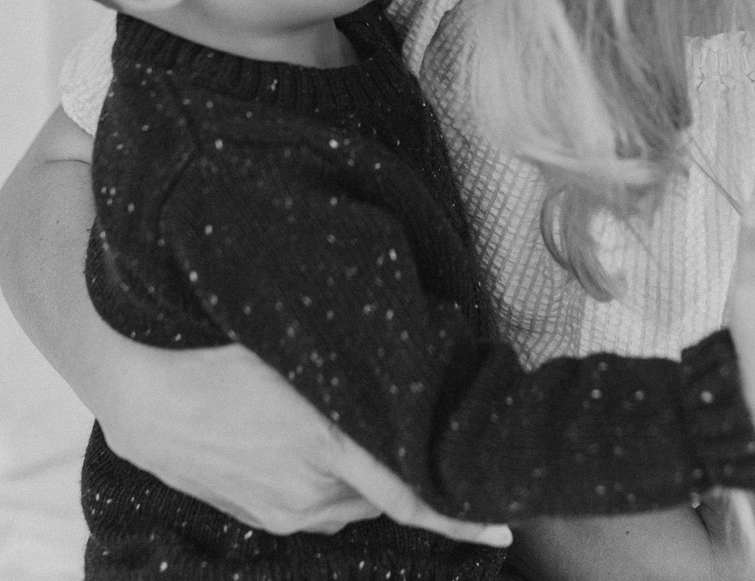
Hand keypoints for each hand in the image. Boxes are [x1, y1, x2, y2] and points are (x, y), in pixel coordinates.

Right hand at [100, 339, 510, 547]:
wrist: (139, 382)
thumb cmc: (219, 346)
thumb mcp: (297, 343)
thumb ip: (356, 364)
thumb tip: (406, 360)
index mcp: (330, 447)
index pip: (411, 494)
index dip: (460, 515)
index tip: (502, 525)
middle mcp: (311, 493)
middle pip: (382, 493)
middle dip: (401, 466)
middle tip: (408, 426)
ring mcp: (281, 510)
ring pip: (348, 502)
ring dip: (361, 477)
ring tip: (348, 429)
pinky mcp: (254, 514)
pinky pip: (312, 508)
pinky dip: (327, 486)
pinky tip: (307, 447)